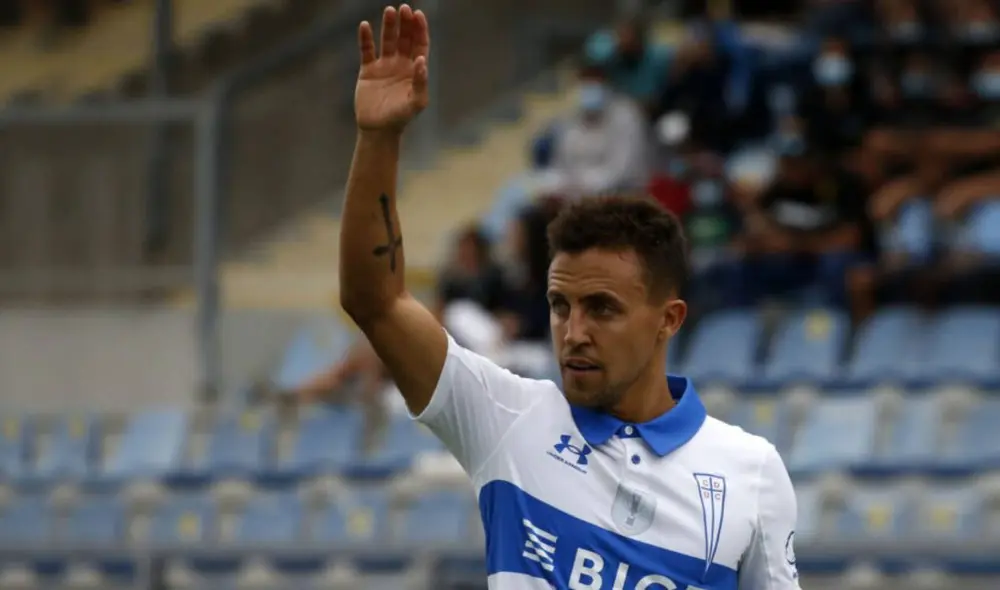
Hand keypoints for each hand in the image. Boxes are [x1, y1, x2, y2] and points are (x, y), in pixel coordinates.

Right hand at [355, 5, 429, 132]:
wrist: (378, 130)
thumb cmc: (401, 118)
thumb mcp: (416, 102)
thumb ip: (421, 82)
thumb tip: (422, 60)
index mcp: (415, 70)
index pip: (420, 44)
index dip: (420, 29)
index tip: (418, 14)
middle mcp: (400, 64)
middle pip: (404, 38)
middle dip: (405, 23)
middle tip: (404, 8)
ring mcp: (384, 66)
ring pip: (387, 40)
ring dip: (388, 25)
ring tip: (389, 11)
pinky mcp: (368, 70)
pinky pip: (366, 50)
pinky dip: (365, 38)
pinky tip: (365, 25)